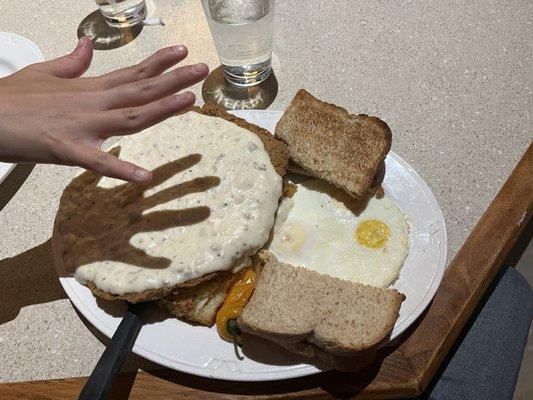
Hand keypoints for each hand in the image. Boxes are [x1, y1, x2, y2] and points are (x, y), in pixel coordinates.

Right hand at [0, 37, 208, 182]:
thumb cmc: (10, 99)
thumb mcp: (44, 74)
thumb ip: (71, 63)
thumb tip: (87, 46)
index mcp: (88, 88)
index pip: (132, 73)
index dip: (160, 64)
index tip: (183, 53)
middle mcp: (92, 103)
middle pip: (140, 90)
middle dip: (173, 80)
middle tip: (201, 69)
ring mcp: (82, 126)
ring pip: (130, 117)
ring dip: (161, 109)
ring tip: (190, 99)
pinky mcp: (66, 149)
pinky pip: (99, 162)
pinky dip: (121, 169)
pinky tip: (145, 177)